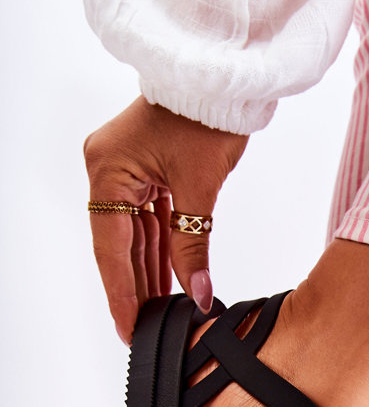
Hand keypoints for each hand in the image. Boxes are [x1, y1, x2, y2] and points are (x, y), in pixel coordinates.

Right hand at [84, 97, 247, 342]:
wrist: (223, 76)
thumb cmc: (207, 115)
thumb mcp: (199, 188)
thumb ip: (192, 245)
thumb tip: (197, 295)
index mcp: (107, 172)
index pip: (112, 249)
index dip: (122, 293)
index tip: (129, 329)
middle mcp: (107, 172)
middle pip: (120, 246)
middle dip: (136, 289)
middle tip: (145, 331)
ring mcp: (125, 171)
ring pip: (136, 237)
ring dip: (150, 274)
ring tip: (159, 314)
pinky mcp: (145, 171)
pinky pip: (149, 221)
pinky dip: (161, 251)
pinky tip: (169, 283)